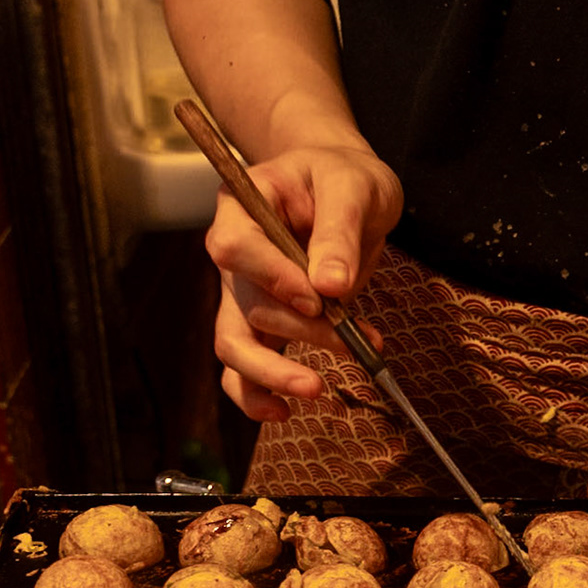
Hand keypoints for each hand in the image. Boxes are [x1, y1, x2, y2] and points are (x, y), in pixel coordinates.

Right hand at [204, 142, 402, 421]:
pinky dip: (258, 394)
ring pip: (235, 345)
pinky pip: (244, 368)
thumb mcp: (353, 187)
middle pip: (243, 305)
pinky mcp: (264, 324)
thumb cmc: (345, 177)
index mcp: (242, 207)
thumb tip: (332, 286)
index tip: (316, 298)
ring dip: (273, 373)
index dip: (270, 277)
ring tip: (318, 389)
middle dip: (296, 331)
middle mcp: (234, 255)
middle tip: (348, 343)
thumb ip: (339, 231)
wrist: (346, 188)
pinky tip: (284, 411)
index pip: (234, 248)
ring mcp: (244, 293)